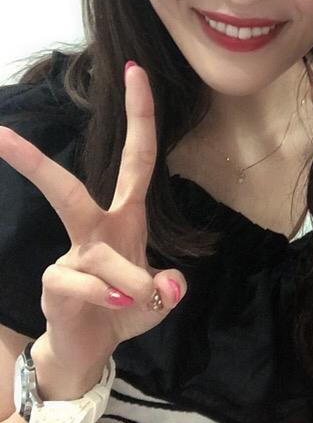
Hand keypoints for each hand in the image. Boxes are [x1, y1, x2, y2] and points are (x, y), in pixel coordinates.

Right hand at [0, 64, 185, 378]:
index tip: (133, 71)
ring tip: (140, 298)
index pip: (137, 160)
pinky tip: (117, 307)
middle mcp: (96, 229)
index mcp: (126, 218)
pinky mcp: (54, 284)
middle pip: (68, 189)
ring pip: (101, 254)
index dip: (140, 117)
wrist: (93, 350)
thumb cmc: (125, 311)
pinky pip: (85, 284)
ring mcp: (72, 256)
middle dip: (33, 162)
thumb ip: (170, 287)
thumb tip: (166, 285)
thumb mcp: (160, 299)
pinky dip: (110, 297)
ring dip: (132, 280)